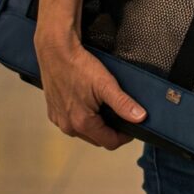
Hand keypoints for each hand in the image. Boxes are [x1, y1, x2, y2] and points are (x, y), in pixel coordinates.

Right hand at [34, 29, 145, 149]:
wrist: (56, 51)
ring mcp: (58, 119)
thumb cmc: (79, 65)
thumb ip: (123, 103)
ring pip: (83, 131)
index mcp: (82, 123)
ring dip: (96, 124)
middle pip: (96, 138)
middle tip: (122, 115)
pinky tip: (88, 103)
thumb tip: (140, 117)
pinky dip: (82, 117)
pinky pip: (71, 122)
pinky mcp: (53, 111)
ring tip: (105, 107)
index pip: (109, 142)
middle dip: (110, 130)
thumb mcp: (106, 84)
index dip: (124, 136)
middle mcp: (68, 126)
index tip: (133, 126)